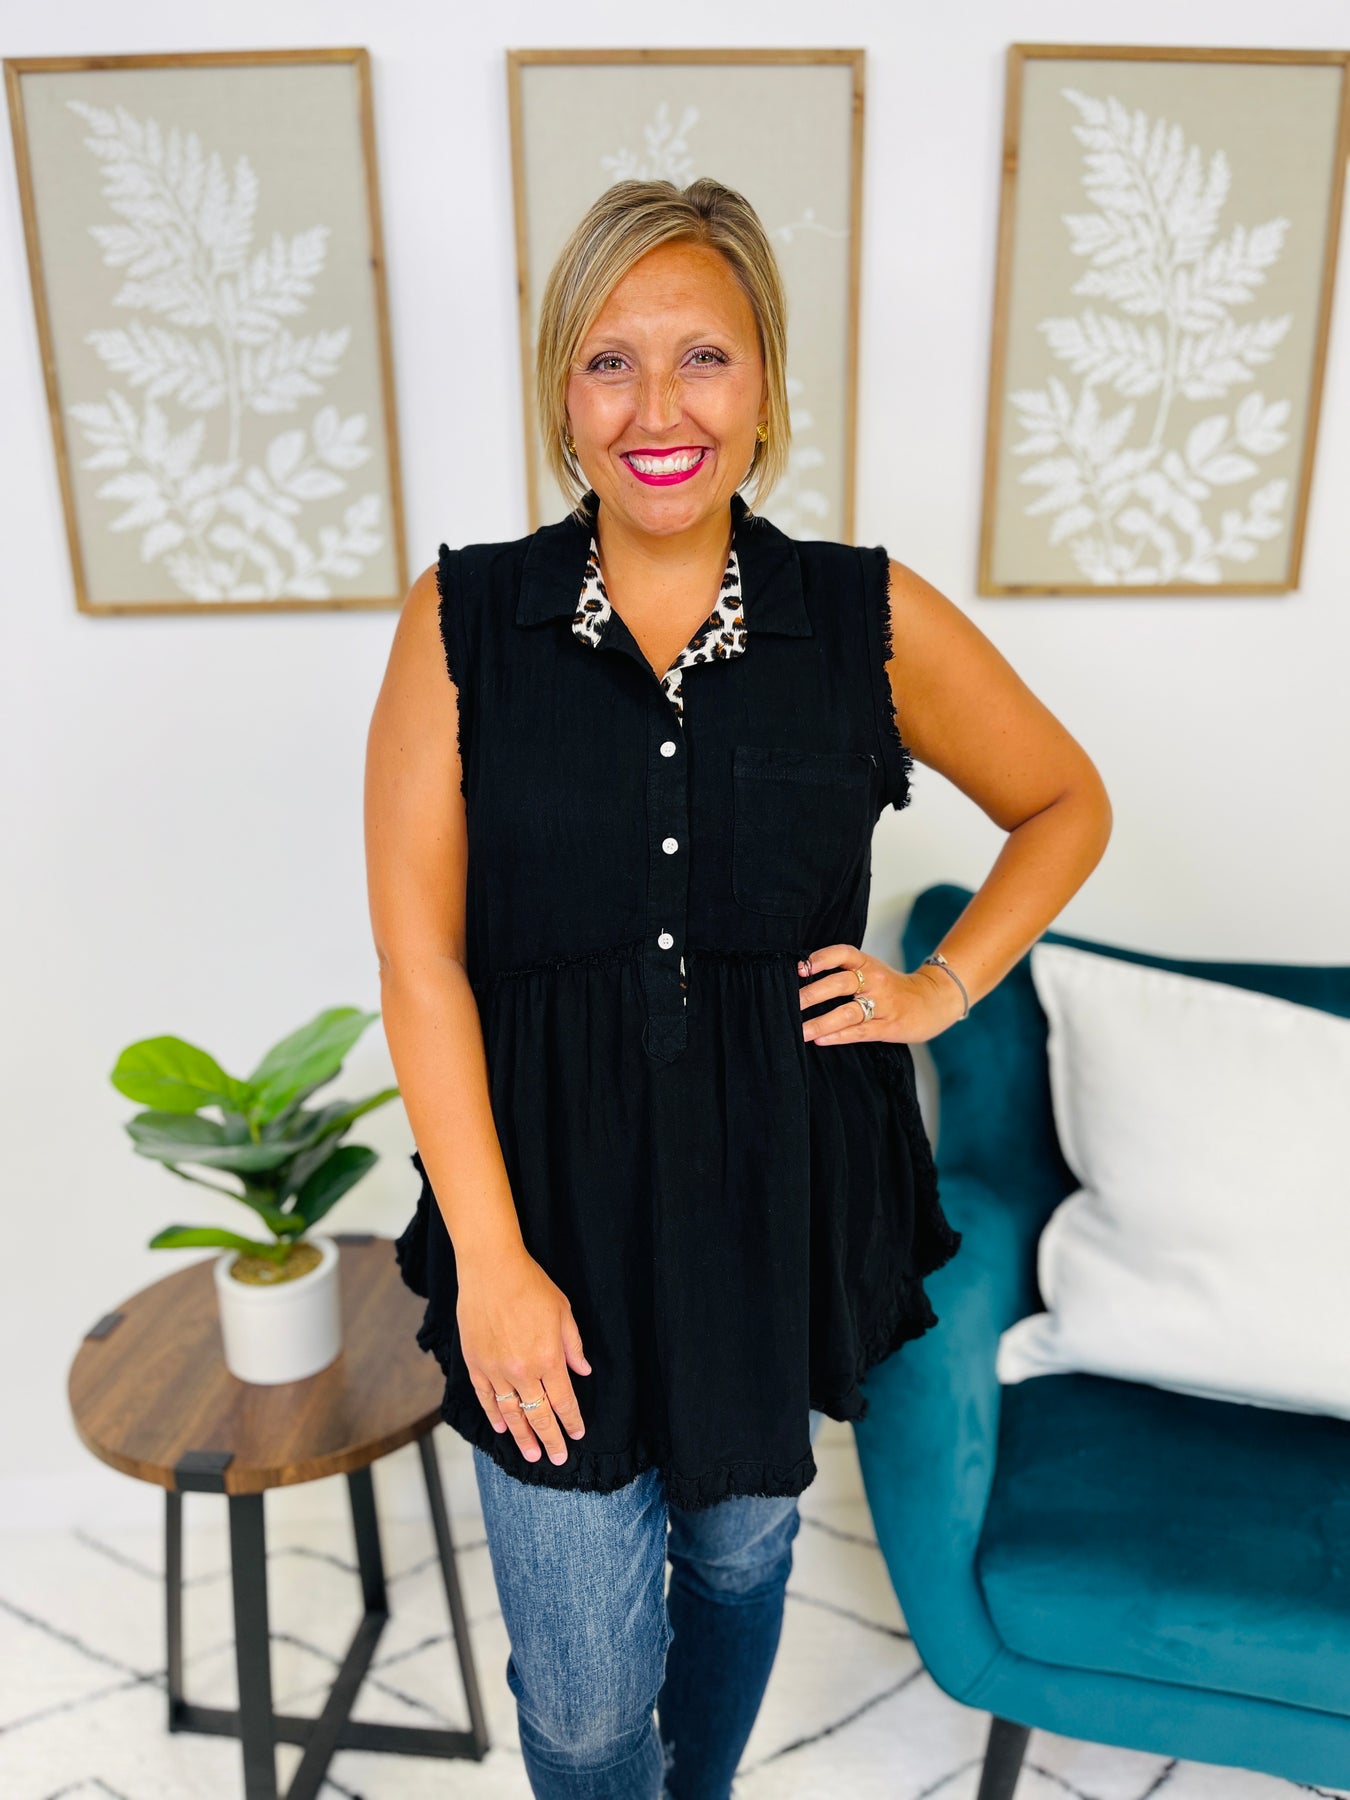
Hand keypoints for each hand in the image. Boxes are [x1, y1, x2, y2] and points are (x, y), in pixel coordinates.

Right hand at [457, 1245, 590, 1465]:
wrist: (491, 1269)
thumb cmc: (531, 1286)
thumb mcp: (563, 1312)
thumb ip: (572, 1346)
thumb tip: (582, 1372)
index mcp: (548, 1359)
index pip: (563, 1401)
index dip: (571, 1420)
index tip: (577, 1435)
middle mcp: (522, 1371)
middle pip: (538, 1415)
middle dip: (550, 1439)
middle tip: (557, 1458)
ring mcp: (496, 1370)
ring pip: (511, 1413)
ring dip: (522, 1437)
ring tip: (531, 1455)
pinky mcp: (475, 1363)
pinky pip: (486, 1397)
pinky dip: (494, 1415)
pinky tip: (502, 1428)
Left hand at [798, 943, 966, 1045]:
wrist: (931, 1001)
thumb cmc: (892, 987)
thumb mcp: (872, 971)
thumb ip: (845, 971)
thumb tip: (802, 976)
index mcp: (868, 963)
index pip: (844, 953)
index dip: (822, 958)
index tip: (801, 968)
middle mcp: (874, 981)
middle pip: (841, 983)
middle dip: (813, 994)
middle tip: (790, 1003)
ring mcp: (882, 1004)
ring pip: (848, 1012)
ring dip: (821, 1022)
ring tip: (799, 1030)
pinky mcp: (887, 1027)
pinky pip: (859, 1032)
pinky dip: (838, 1036)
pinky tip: (820, 1040)